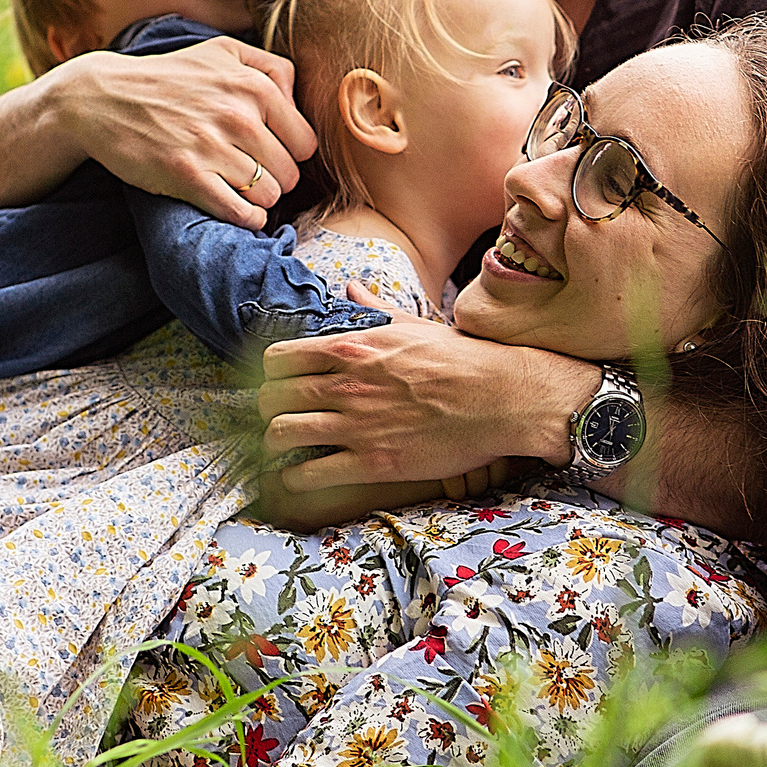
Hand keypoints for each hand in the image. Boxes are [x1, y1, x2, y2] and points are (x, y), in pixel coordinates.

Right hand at [49, 41, 316, 227]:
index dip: (291, 153)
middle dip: (275, 179)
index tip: (270, 154)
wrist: (103, 99)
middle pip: (289, 173)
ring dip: (258, 199)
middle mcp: (238, 115)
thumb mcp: (222, 51)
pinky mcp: (188, 176)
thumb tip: (297, 102)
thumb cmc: (168, 78)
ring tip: (239, 188)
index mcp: (254, 85)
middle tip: (252, 174)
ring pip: (268, 195)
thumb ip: (271, 67)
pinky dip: (245, 218)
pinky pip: (241, 213)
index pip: (305, 142)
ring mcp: (212, 147)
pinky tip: (236, 208)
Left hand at [257, 303, 600, 489]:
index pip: (279, 358)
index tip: (276, 382)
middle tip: (274, 416)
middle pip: (271, 397)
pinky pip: (310, 473)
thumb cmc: (460, 360)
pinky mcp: (372, 463)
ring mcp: (357, 426)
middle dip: (264, 408)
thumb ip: (373, 311)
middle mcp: (346, 385)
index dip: (269, 373)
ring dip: (274, 443)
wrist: (502, 398)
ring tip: (282, 448)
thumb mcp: (412, 325)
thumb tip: (351, 289)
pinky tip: (298, 476)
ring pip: (281, 434)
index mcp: (352, 349)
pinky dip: (294, 477)